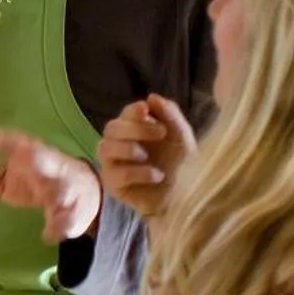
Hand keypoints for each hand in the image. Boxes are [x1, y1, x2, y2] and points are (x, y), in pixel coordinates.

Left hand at [0, 128, 101, 242]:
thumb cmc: (32, 177)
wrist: (81, 189)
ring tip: (47, 214)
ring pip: (62, 191)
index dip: (6, 140)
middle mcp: (47, 167)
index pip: (16, 143)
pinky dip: (61, 227)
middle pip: (43, 159)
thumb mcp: (2, 179)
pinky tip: (50, 236)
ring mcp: (64, 187)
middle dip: (36, 157)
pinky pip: (70, 218)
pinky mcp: (75, 209)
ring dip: (57, 199)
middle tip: (25, 154)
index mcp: (28, 154)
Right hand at [99, 94, 195, 218]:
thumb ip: (169, 115)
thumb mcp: (182, 137)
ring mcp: (114, 165)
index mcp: (136, 131)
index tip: (145, 110)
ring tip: (148, 156)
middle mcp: (121, 145)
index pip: (125, 114)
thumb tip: (151, 96)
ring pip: (105, 147)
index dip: (132, 111)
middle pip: (111, 128)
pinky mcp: (113, 185)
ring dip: (128, 148)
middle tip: (160, 134)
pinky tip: (156, 175)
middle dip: (134, 128)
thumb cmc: (184, 166)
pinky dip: (137, 172)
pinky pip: (115, 172)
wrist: (188, 198)